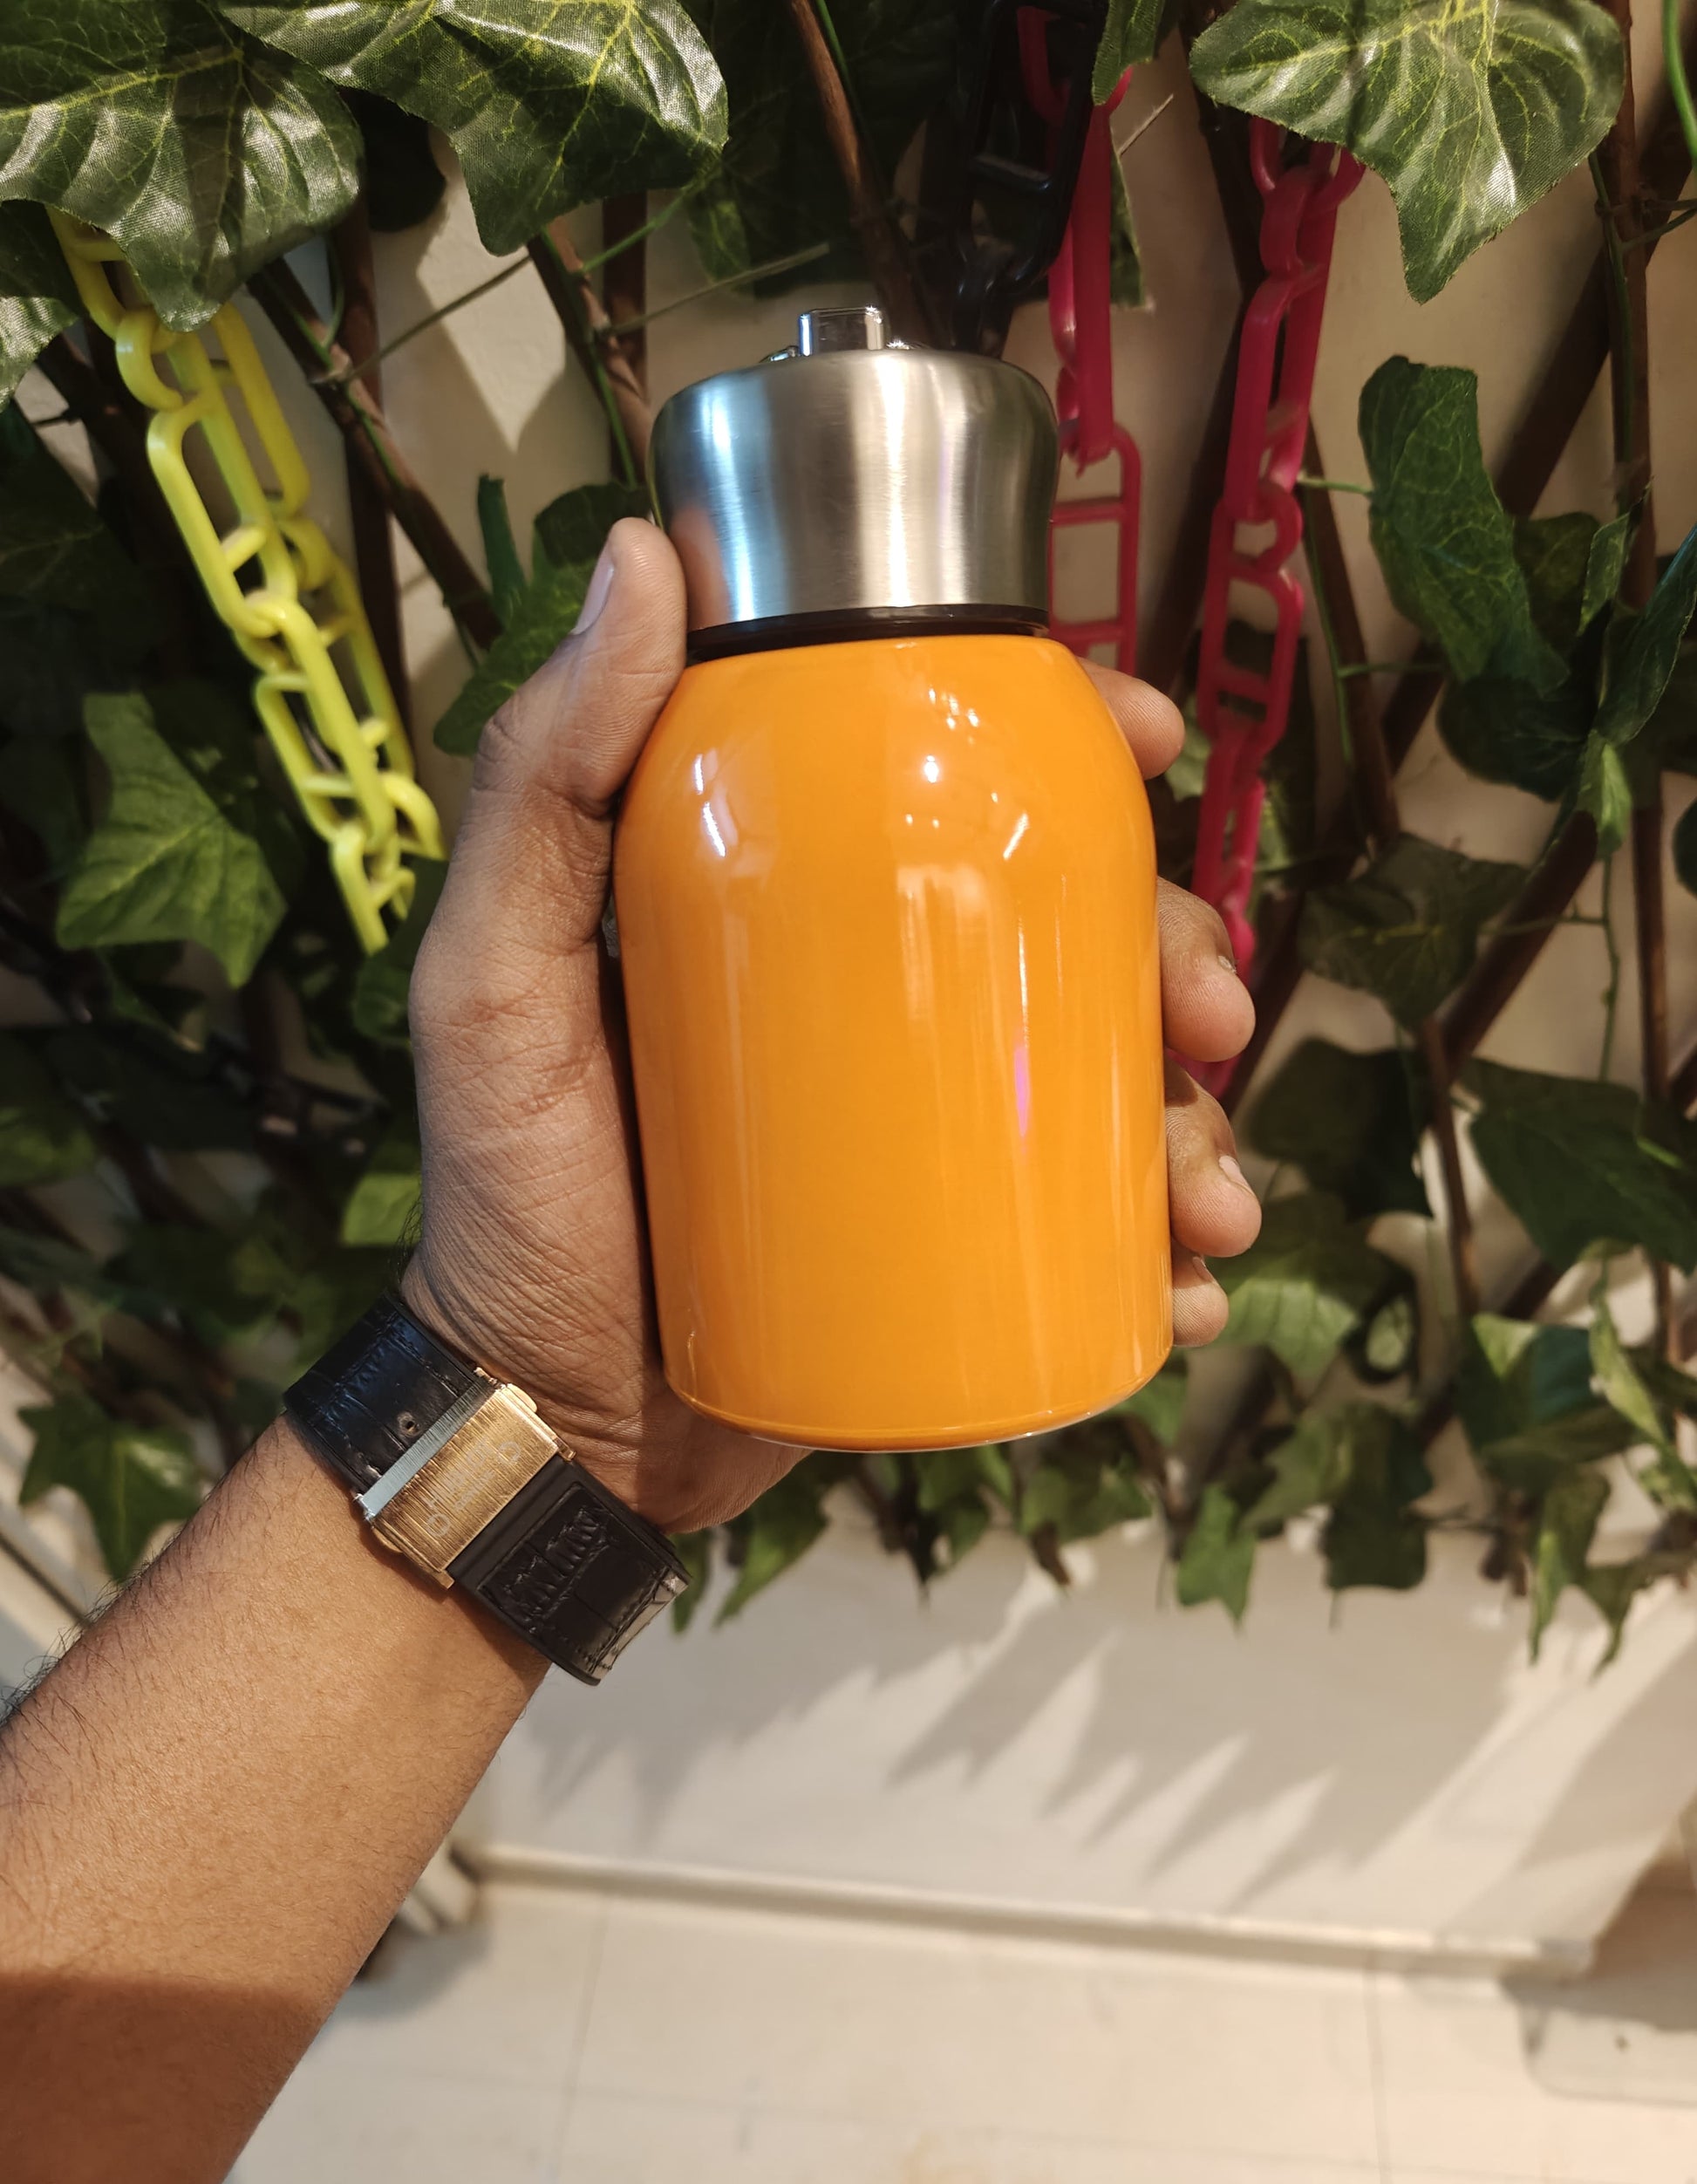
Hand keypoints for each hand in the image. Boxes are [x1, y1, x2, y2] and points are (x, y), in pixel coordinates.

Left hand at [403, 520, 1259, 1532]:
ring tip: (1210, 1190)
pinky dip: (1165, 1256)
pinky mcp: (949, 1258)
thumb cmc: (507, 1193)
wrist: (542, 1418)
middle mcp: (871, 1007)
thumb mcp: (495, 975)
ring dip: (1197, 1117)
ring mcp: (919, 1136)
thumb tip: (642, 556)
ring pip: (1102, 1083)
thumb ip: (539, 785)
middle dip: (1177, 951)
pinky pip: (1090, 1238)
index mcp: (787, 913)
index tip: (1148, 739)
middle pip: (1068, 932)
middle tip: (1209, 1012)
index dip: (1071, 743)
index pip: (948, 783)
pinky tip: (1192, 1286)